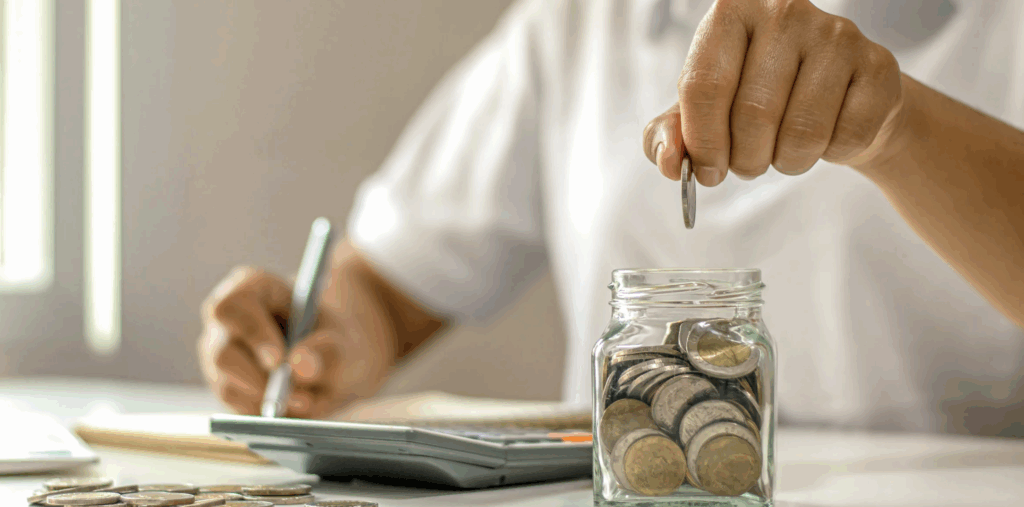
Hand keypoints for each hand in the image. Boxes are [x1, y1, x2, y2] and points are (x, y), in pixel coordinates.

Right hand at [197, 266, 392, 417]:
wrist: (333, 365)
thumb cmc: (334, 342)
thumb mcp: (343, 342)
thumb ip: (327, 351)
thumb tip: (299, 365)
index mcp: (251, 288)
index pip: (233, 307)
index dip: (252, 334)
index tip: (278, 360)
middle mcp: (227, 321)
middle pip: (223, 353)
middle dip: (261, 380)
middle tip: (300, 398)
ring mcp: (220, 355)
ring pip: (228, 386)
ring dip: (268, 401)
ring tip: (307, 402)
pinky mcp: (224, 386)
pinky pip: (235, 409)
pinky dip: (264, 415)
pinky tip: (293, 410)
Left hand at [643, 0, 904, 184]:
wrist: (835, 99)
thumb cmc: (756, 101)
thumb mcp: (700, 114)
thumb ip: (669, 135)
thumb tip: (668, 161)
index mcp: (731, 12)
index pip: (703, 87)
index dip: (702, 143)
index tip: (706, 171)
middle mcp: (784, 11)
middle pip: (752, 114)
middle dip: (745, 160)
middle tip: (747, 165)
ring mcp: (837, 35)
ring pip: (801, 132)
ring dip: (786, 162)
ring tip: (783, 151)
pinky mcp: (878, 65)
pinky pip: (844, 138)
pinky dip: (829, 155)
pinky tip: (826, 136)